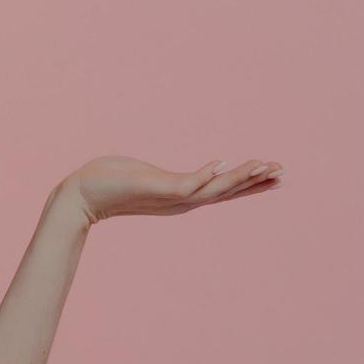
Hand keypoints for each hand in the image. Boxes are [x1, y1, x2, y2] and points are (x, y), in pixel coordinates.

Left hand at [60, 156, 284, 225]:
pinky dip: (205, 174)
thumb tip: (170, 177)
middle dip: (254, 181)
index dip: (248, 184)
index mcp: (181, 196)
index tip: (274, 176)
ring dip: (238, 176)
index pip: (222, 190)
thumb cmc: (108, 182)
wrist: (80, 195)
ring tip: (263, 165)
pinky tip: (221, 164)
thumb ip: (164, 179)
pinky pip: (186, 183)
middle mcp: (181, 200)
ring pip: (213, 188)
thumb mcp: (145, 178)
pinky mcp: (157, 190)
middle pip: (226, 191)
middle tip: (283, 171)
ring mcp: (170, 197)